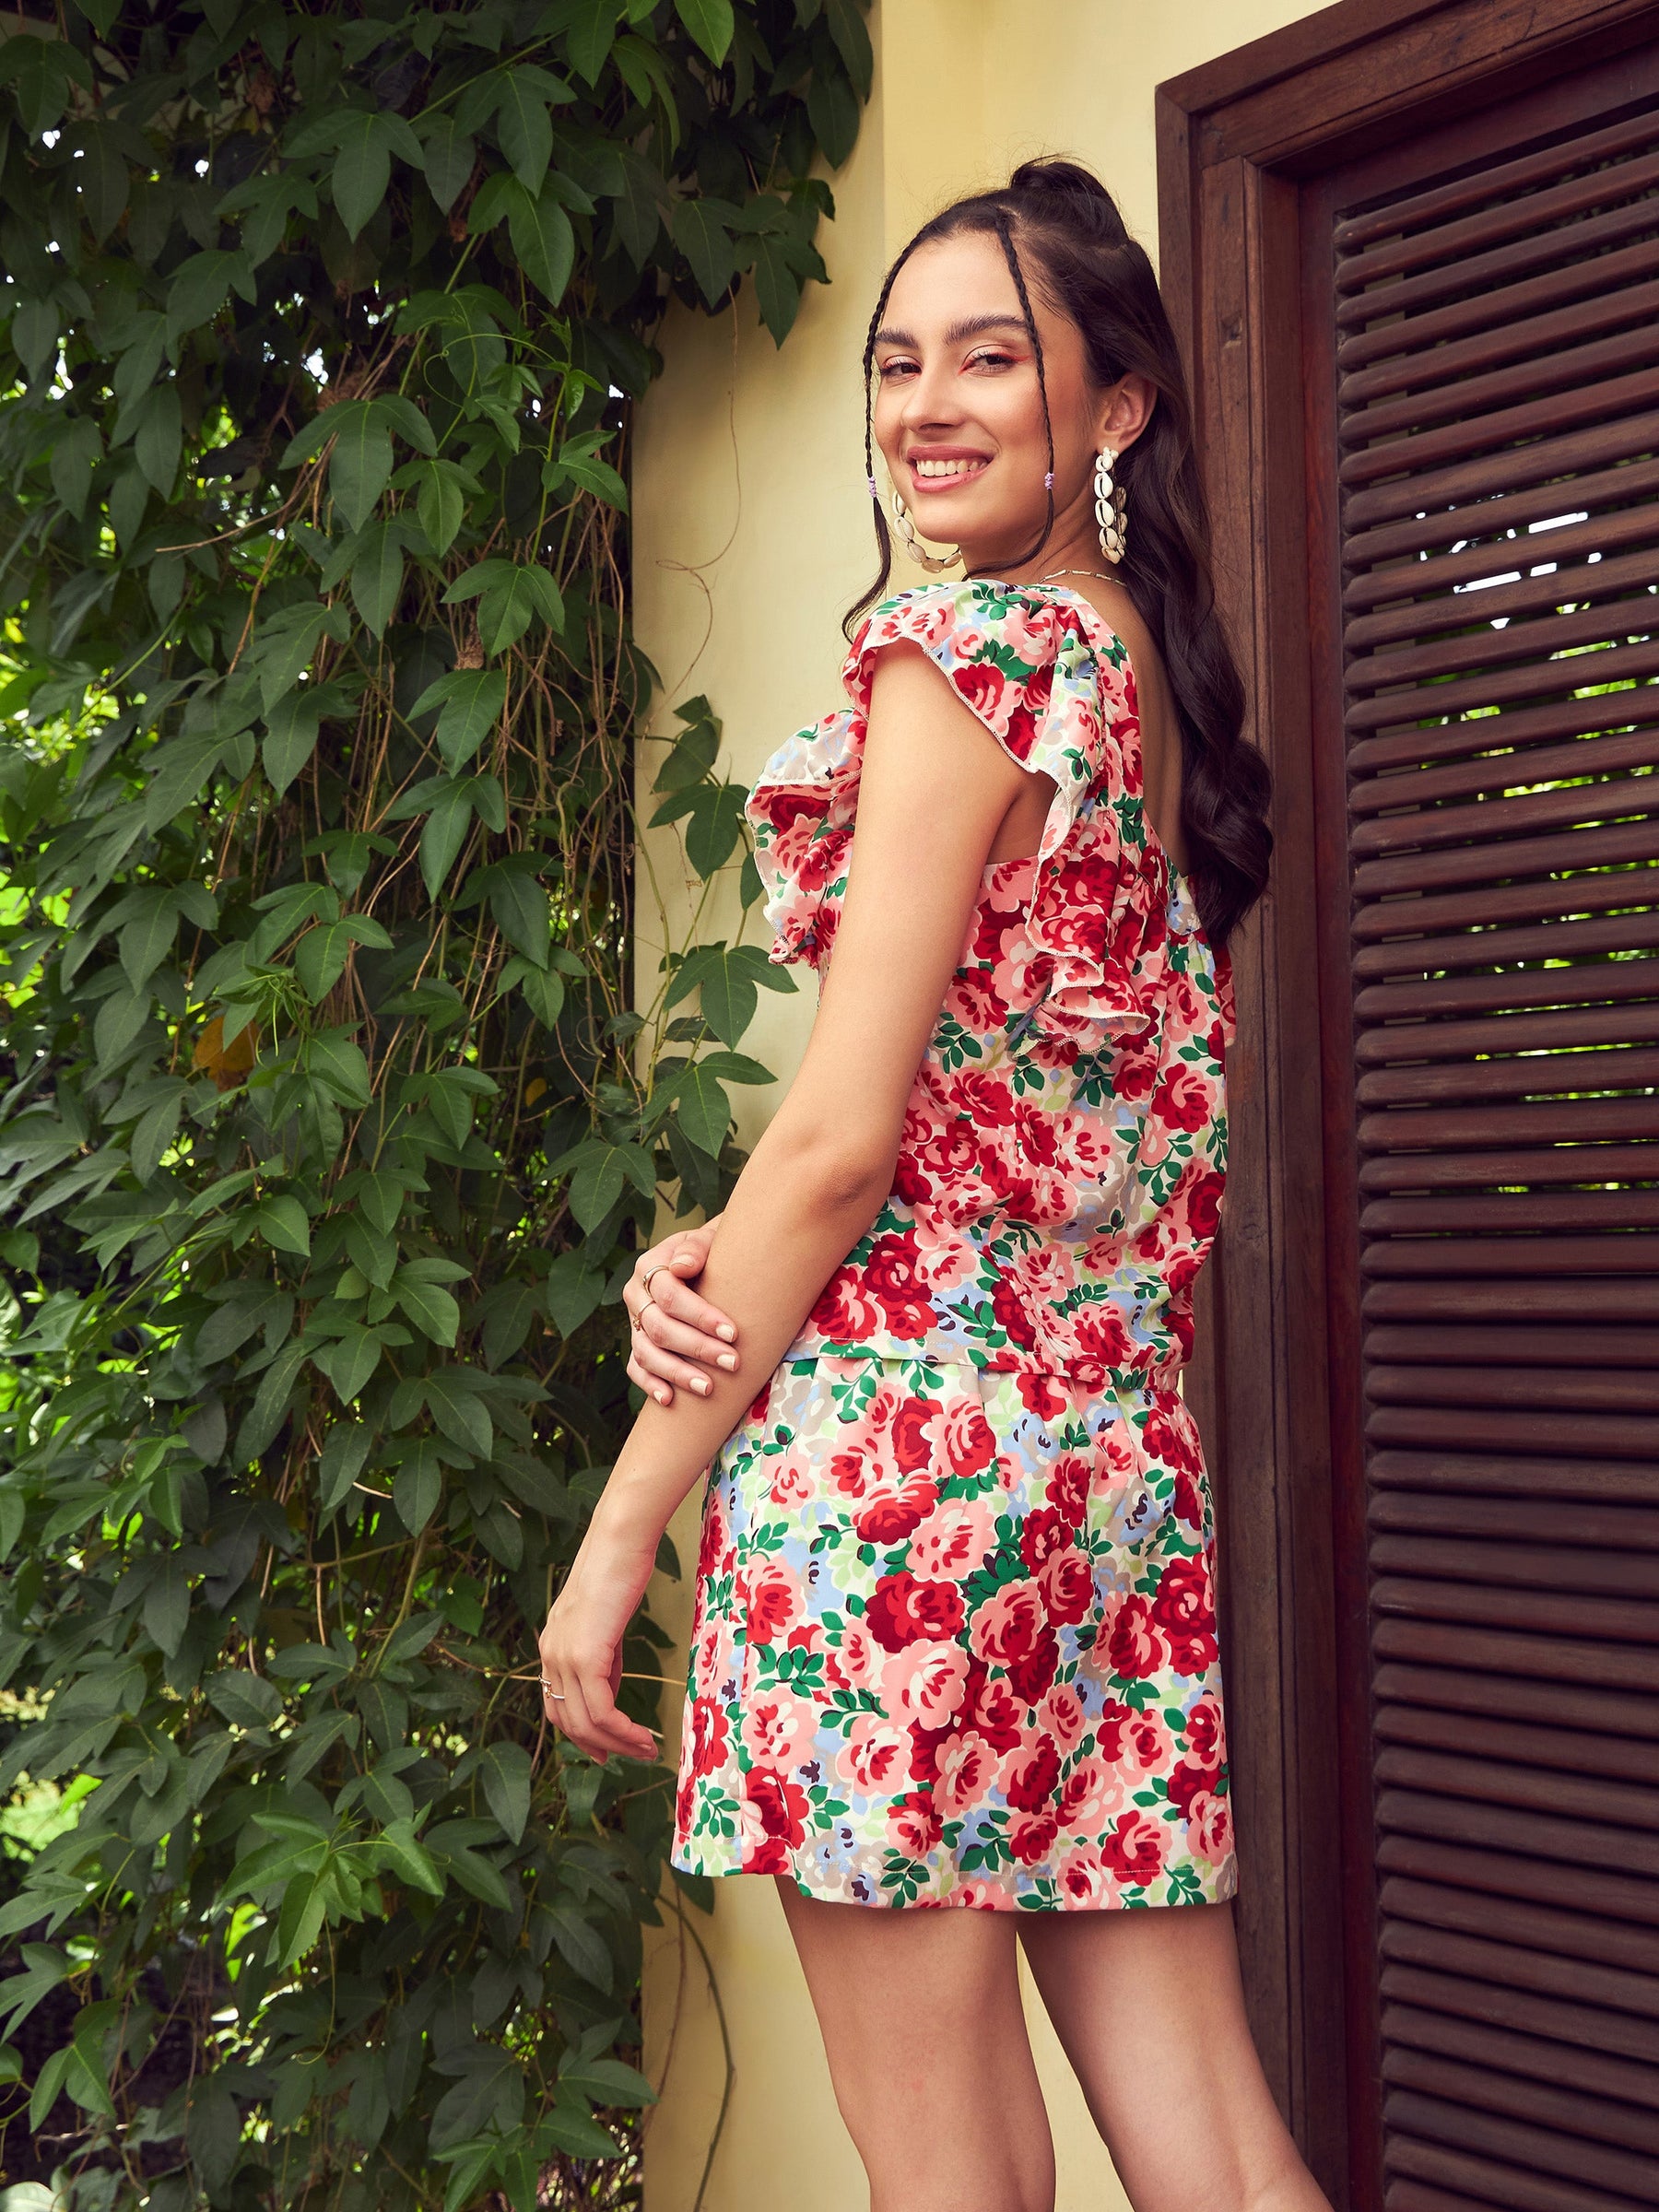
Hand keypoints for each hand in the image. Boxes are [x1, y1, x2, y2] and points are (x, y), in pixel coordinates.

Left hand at [537, 1536, 661, 1763]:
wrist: (619, 1541)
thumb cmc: (618, 1571)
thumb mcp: (605, 1623)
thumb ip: (601, 1658)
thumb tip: (607, 1691)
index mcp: (552, 1647)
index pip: (557, 1706)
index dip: (581, 1736)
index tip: (607, 1752)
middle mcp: (550, 1655)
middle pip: (568, 1721)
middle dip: (603, 1747)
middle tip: (635, 1756)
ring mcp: (565, 1656)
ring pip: (586, 1722)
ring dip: (619, 1744)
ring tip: (647, 1750)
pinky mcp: (586, 1656)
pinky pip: (602, 1710)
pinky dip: (622, 1731)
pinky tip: (643, 1735)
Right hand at [624, 1215, 738, 1405]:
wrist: (706, 1260)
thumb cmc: (713, 1251)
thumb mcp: (708, 1239)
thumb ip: (696, 1248)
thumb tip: (682, 1266)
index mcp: (649, 1266)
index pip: (670, 1296)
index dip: (700, 1316)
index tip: (733, 1332)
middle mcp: (635, 1295)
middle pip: (660, 1328)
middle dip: (697, 1348)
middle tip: (732, 1362)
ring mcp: (633, 1322)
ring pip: (647, 1353)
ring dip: (677, 1373)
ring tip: (708, 1388)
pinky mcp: (637, 1343)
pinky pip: (636, 1368)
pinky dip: (649, 1385)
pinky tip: (669, 1400)